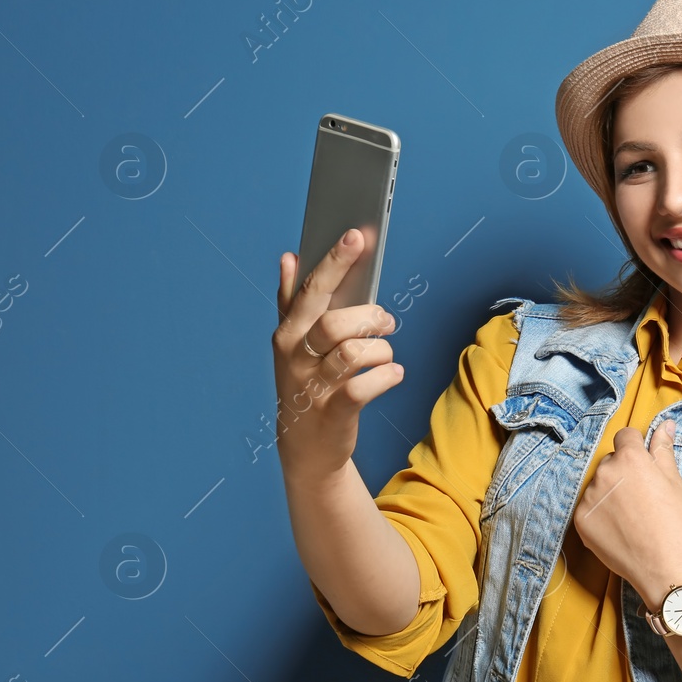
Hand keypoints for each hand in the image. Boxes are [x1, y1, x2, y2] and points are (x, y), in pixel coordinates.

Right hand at [269, 228, 401, 484]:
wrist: (306, 447)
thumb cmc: (308, 383)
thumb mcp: (295, 343)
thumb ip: (292, 300)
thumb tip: (289, 256)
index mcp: (288, 334)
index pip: (312, 290)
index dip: (334, 262)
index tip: (355, 235)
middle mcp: (296, 358)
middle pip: (334, 322)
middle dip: (369, 316)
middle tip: (386, 321)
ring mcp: (313, 387)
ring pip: (353, 353)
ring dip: (381, 349)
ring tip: (386, 353)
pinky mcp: (334, 413)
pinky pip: (363, 387)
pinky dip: (386, 377)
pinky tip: (393, 374)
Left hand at [572, 420, 681, 599]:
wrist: (665, 566)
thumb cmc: (676, 523)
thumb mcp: (674, 481)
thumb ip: (663, 449)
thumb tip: (665, 425)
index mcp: (630, 458)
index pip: (625, 437)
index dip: (637, 449)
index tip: (644, 467)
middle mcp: (605, 472)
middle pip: (611, 462)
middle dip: (623, 473)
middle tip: (642, 497)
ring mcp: (589, 497)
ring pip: (598, 485)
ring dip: (609, 493)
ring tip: (631, 516)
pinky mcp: (580, 520)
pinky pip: (588, 507)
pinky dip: (600, 514)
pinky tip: (619, 528)